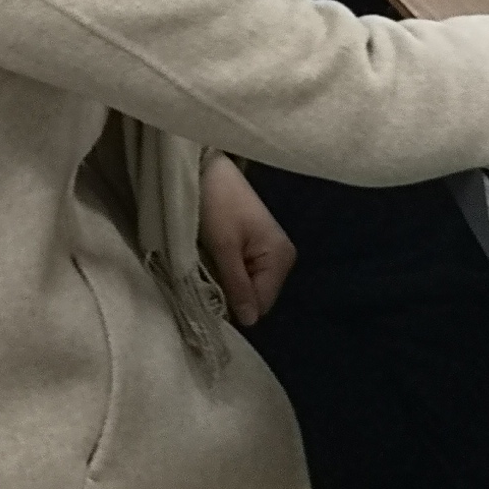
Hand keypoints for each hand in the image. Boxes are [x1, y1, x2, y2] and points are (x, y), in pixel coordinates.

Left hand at [198, 157, 295, 326]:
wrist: (205, 165)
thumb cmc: (216, 201)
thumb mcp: (223, 246)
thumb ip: (237, 285)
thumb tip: (249, 322)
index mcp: (280, 258)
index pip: (260, 304)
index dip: (234, 306)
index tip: (208, 293)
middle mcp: (282, 258)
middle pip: (256, 296)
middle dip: (230, 292)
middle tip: (205, 275)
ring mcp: (270, 251)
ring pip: (247, 285)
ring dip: (226, 281)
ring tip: (207, 264)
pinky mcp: (256, 245)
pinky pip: (243, 272)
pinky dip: (226, 269)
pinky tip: (213, 257)